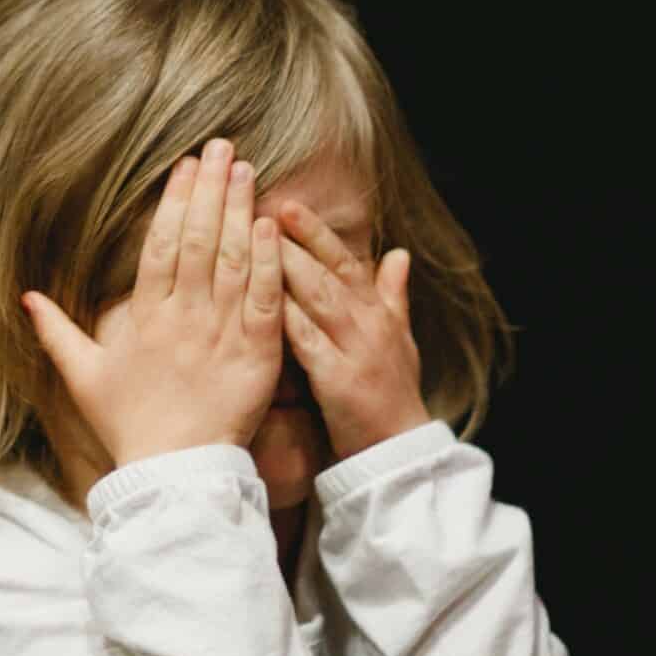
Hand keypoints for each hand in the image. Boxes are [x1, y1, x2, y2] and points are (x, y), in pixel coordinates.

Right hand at [22, 139, 284, 466]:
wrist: (174, 473)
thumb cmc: (129, 425)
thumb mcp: (84, 378)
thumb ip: (57, 333)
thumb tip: (26, 297)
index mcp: (145, 318)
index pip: (161, 246)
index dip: (174, 202)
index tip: (186, 166)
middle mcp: (183, 317)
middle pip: (199, 241)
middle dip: (211, 190)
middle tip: (223, 148)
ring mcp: (221, 334)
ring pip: (232, 261)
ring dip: (241, 211)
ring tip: (247, 171)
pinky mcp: (256, 354)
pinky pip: (263, 300)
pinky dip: (268, 261)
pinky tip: (271, 225)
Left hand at [276, 199, 430, 459]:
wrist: (399, 451)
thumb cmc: (392, 393)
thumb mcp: (399, 339)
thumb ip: (392, 295)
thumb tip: (399, 253)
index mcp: (376, 311)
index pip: (343, 261)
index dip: (315, 231)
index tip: (287, 204)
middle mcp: (367, 323)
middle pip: (327, 271)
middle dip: (295, 238)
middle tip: (262, 207)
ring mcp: (355, 349)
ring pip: (318, 298)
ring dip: (287, 266)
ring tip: (255, 239)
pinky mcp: (339, 379)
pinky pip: (308, 342)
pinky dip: (286, 319)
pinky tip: (260, 301)